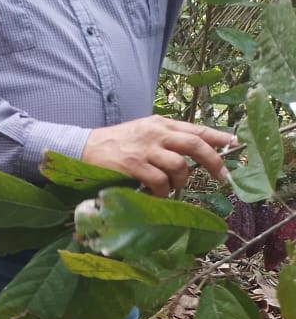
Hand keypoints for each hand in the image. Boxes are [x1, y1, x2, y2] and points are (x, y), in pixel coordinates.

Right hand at [81, 117, 236, 196]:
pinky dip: (163, 191)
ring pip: (179, 166)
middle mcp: (156, 133)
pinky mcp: (133, 165)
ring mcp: (145, 149)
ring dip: (182, 181)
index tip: (235, 145)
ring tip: (174, 188)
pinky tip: (158, 194)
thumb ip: (165, 139)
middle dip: (213, 162)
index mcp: (161, 124)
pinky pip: (159, 181)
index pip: (196, 129)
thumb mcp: (143, 133)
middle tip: (221, 176)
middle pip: (195, 145)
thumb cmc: (114, 144)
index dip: (219, 138)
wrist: (82, 148)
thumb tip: (191, 155)